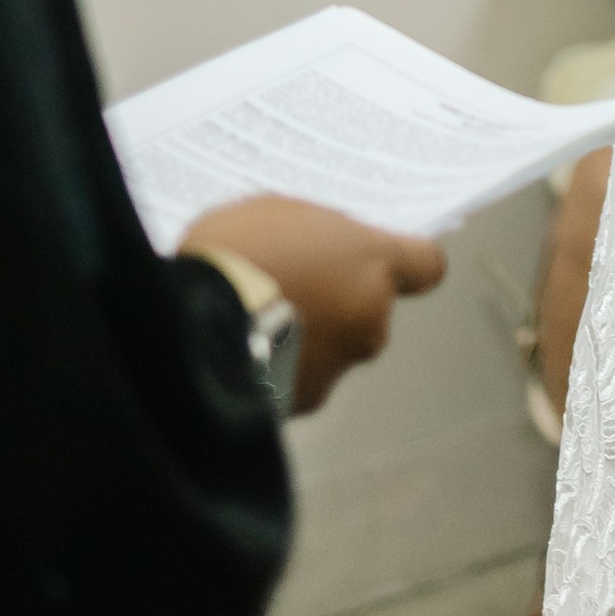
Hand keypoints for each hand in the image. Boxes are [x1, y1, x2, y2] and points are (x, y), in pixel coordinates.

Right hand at [181, 196, 446, 413]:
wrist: (189, 327)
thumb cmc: (230, 256)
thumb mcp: (278, 213)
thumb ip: (319, 235)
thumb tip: (324, 248)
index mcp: (373, 263)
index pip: (425, 265)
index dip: (405, 265)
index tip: (387, 264)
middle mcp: (370, 320)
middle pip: (370, 310)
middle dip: (339, 302)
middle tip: (292, 285)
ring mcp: (339, 366)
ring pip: (333, 349)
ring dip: (306, 338)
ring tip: (253, 319)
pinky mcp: (303, 402)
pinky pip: (298, 379)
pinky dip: (278, 367)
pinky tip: (242, 349)